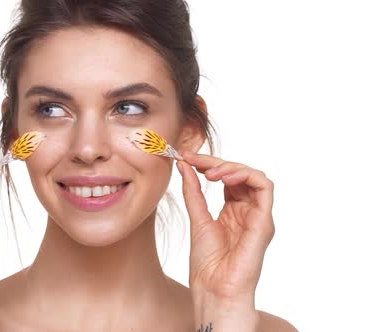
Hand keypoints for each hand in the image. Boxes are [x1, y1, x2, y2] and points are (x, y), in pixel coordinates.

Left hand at [176, 151, 274, 301]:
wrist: (213, 289)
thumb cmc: (207, 264)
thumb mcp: (196, 219)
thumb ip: (193, 192)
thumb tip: (185, 166)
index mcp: (232, 212)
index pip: (226, 178)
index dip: (208, 164)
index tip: (187, 158)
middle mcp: (248, 212)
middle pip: (240, 175)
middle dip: (217, 162)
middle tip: (195, 161)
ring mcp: (257, 216)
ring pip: (255, 177)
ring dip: (232, 167)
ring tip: (211, 173)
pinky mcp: (264, 222)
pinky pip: (265, 188)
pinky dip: (246, 176)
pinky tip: (224, 179)